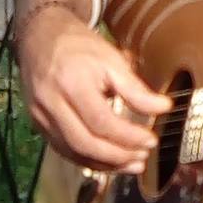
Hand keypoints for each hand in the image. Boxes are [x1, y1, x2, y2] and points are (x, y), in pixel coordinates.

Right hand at [17, 7, 172, 172]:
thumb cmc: (78, 46)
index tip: (151, 140)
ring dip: (104, 164)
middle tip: (142, 158)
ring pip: (73, 152)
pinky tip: (109, 161)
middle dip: (117, 157)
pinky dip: (88, 159)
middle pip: (84, 143)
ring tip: (131, 164)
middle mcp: (50, 102)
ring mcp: (40, 116)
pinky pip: (64, 150)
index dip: (128, 136)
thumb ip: (135, 88)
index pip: (101, 121)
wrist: (40, 37)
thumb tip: (163, 108)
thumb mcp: (111, 59)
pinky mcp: (38, 124)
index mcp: (71, 82)